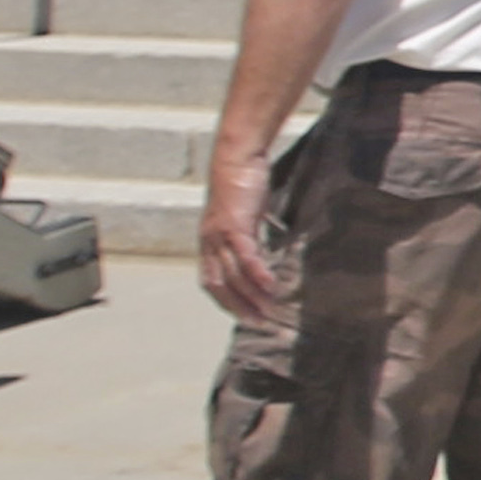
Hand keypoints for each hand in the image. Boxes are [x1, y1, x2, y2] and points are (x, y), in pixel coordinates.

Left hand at [198, 144, 283, 324]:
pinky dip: (258, 274)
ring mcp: (219, 234)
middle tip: (259, 322)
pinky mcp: (234, 225)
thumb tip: (264, 249)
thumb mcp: (243, 215)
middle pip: (221, 285)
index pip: (211, 281)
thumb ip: (248, 234)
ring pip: (234, 275)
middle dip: (239, 307)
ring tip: (270, 310)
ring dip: (252, 296)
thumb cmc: (242, 182)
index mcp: (208, 241)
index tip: (243, 315)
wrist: (236, 156)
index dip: (225, 301)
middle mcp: (209, 241)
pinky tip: (272, 287)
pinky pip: (247, 257)